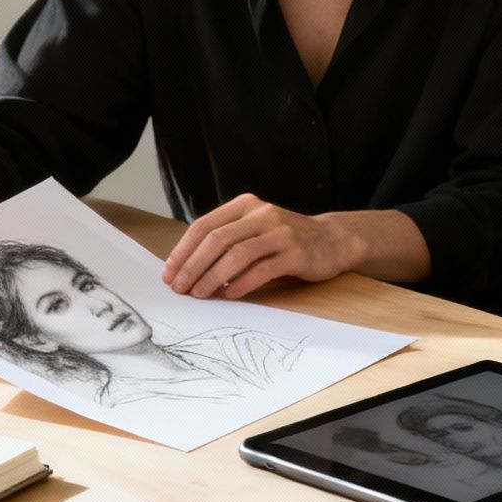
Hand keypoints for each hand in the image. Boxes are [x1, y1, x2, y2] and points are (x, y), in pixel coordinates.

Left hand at [163, 195, 356, 299]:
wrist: (333, 240)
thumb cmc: (285, 239)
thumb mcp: (254, 230)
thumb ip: (226, 241)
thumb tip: (186, 268)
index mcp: (245, 206)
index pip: (204, 225)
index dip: (183, 250)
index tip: (169, 273)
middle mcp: (262, 214)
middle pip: (217, 239)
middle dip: (193, 266)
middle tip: (180, 287)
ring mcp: (281, 232)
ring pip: (238, 254)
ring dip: (213, 277)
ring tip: (200, 294)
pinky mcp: (297, 253)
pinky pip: (263, 269)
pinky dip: (242, 284)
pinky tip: (230, 296)